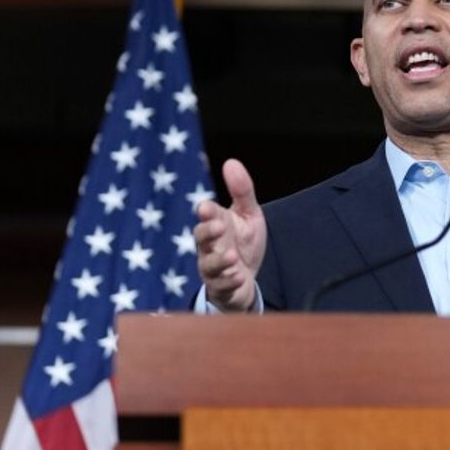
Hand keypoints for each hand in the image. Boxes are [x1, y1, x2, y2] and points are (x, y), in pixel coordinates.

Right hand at [194, 159, 266, 311]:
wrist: (247, 279)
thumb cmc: (244, 242)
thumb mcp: (249, 215)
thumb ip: (242, 191)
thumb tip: (231, 162)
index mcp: (216, 225)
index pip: (206, 216)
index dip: (206, 213)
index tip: (206, 208)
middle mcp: (210, 246)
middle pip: (200, 239)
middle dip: (207, 233)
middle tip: (218, 227)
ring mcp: (214, 269)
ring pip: (208, 265)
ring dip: (220, 260)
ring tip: (232, 256)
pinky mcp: (222, 288)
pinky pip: (221, 286)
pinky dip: (230, 282)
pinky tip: (239, 276)